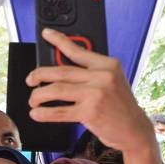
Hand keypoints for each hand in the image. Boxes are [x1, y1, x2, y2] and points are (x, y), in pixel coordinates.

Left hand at [27, 28, 154, 155]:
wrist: (134, 129)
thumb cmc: (119, 107)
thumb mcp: (111, 82)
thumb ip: (90, 74)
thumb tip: (60, 72)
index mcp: (108, 64)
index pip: (78, 50)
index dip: (59, 40)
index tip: (46, 34)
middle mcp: (102, 76)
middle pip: (61, 71)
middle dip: (39, 75)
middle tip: (30, 80)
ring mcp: (96, 94)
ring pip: (57, 90)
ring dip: (38, 95)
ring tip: (33, 100)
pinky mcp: (90, 112)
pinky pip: (59, 111)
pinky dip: (44, 113)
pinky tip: (36, 114)